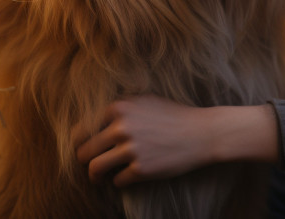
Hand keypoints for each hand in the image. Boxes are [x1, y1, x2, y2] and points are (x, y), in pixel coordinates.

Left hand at [74, 95, 279, 186]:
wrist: (202, 132)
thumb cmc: (173, 116)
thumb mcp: (145, 101)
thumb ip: (120, 108)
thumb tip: (93, 122)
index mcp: (119, 108)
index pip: (82, 129)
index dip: (82, 141)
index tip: (87, 148)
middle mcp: (121, 127)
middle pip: (84, 151)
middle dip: (85, 160)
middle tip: (92, 164)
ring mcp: (131, 149)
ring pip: (94, 169)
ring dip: (95, 176)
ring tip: (99, 177)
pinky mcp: (141, 170)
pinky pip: (116, 181)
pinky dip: (119, 181)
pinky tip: (128, 177)